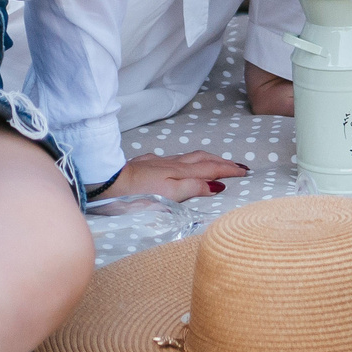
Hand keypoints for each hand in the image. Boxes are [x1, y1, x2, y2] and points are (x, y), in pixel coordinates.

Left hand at [102, 150, 251, 200]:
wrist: (106, 182)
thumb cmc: (137, 194)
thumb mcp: (169, 195)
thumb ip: (193, 187)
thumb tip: (217, 184)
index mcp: (181, 172)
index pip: (211, 168)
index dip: (229, 170)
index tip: (245, 172)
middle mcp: (172, 164)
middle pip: (203, 159)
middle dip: (222, 161)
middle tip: (238, 166)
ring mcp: (158, 162)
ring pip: (188, 157)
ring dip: (206, 159)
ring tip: (216, 162)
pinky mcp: (145, 164)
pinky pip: (172, 159)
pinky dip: (185, 161)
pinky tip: (178, 164)